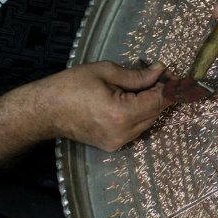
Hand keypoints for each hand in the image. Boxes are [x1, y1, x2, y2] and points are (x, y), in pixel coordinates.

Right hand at [40, 61, 174, 151]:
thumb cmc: (70, 86)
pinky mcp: (112, 145)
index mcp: (121, 114)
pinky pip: (136, 128)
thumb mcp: (104, 72)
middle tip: (162, 75)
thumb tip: (159, 71)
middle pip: (155, 113)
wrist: (44, 111)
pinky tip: (134, 99)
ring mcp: (118, 143)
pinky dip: (140, 113)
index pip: (157, 101)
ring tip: (147, 84)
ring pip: (148, 122)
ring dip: (151, 104)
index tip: (173, 73)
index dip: (168, 86)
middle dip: (161, 94)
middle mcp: (123, 133)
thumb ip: (136, 75)